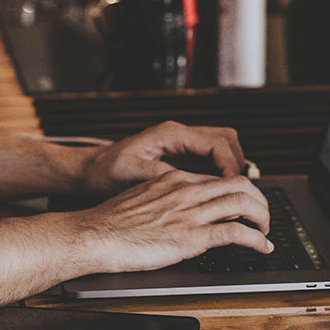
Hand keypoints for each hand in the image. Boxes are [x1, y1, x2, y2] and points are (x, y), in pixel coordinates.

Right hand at [68, 170, 272, 274]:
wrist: (95, 235)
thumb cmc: (110, 222)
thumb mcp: (140, 198)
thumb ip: (163, 199)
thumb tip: (176, 210)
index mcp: (173, 180)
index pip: (217, 179)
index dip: (238, 191)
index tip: (244, 203)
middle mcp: (186, 191)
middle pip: (239, 184)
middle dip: (259, 199)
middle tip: (262, 216)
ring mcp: (190, 213)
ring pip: (244, 203)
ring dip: (263, 218)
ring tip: (266, 231)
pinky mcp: (192, 237)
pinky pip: (236, 233)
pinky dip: (257, 240)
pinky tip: (262, 247)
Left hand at [79, 121, 245, 195]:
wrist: (88, 172)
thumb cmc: (105, 173)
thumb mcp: (133, 176)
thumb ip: (164, 177)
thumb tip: (194, 184)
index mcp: (170, 135)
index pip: (216, 143)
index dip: (231, 165)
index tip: (236, 187)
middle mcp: (178, 135)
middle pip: (226, 140)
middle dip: (238, 164)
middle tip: (241, 191)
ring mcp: (179, 144)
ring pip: (221, 148)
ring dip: (230, 169)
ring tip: (232, 195)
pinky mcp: (177, 156)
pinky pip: (208, 160)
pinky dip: (218, 174)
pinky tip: (215, 195)